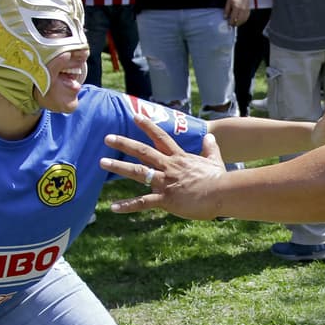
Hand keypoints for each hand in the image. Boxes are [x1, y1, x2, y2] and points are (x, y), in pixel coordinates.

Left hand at [101, 113, 227, 218]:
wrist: (222, 193)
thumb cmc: (220, 179)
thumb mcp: (215, 160)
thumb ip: (210, 148)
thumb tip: (210, 136)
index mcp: (179, 158)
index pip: (161, 137)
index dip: (147, 126)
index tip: (135, 116)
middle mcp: (169, 167)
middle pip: (143, 151)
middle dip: (124, 143)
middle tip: (107, 138)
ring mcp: (165, 183)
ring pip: (138, 172)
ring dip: (119, 167)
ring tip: (102, 162)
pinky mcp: (166, 199)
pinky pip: (142, 203)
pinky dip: (127, 206)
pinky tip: (112, 208)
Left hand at [225, 0, 249, 25]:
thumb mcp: (228, 2)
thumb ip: (226, 10)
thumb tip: (225, 18)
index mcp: (236, 7)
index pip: (233, 18)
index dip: (230, 23)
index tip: (228, 24)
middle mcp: (242, 10)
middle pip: (238, 21)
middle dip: (235, 24)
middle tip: (231, 25)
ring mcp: (246, 11)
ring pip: (243, 21)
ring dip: (239, 23)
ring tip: (235, 23)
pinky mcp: (248, 10)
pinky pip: (246, 18)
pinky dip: (243, 21)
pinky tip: (240, 21)